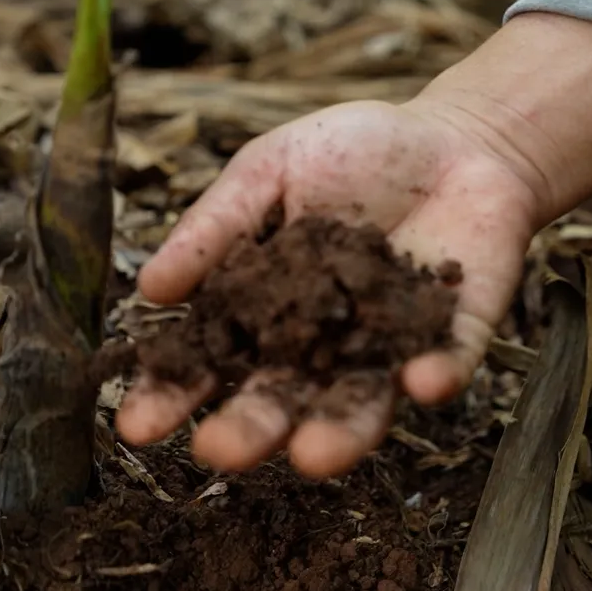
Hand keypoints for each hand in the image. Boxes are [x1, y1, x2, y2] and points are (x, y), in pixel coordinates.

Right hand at [117, 97, 541, 477]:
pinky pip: (448, 363)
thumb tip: (150, 287)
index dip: (173, 394)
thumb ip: (217, 227)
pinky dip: (436, 375)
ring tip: (314, 455)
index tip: (137, 423)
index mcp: (265, 310)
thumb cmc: (351, 153)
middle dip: (250, 429)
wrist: (452, 135)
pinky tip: (422, 382)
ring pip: (361, 403)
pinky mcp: (454, 334)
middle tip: (219, 451)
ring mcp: (389, 347)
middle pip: (280, 399)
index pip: (210, 362)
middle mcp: (321, 345)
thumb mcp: (269, 171)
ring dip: (340, 433)